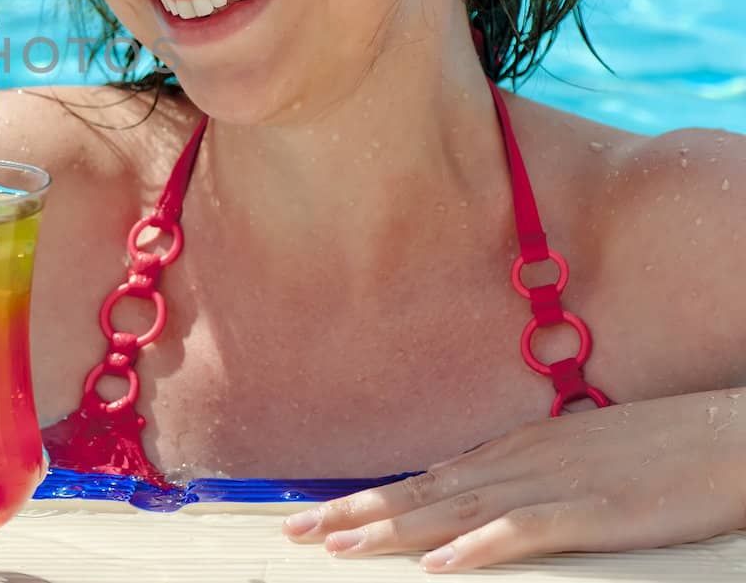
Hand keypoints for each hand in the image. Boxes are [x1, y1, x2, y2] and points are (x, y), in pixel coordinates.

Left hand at [281, 389, 745, 571]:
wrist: (727, 435)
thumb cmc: (658, 449)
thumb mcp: (575, 457)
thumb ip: (524, 479)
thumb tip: (479, 499)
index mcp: (513, 453)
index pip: (423, 480)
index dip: (366, 500)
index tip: (316, 514)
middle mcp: (518, 464)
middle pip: (420, 493)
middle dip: (355, 514)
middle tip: (296, 530)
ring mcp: (551, 486)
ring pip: (453, 511)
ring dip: (393, 531)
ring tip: (340, 548)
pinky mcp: (590, 511)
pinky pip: (522, 533)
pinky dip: (475, 548)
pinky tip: (438, 564)